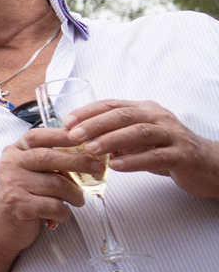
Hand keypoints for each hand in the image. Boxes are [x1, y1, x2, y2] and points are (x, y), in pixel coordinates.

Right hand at [0, 128, 89, 271]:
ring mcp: (12, 184)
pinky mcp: (18, 205)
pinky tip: (61, 214)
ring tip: (78, 200)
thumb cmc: (21, 198)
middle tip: (99, 168)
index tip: (82, 137)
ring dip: (75, 194)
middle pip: (48, 157)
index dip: (59, 135)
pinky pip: (54, 205)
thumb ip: (47, 163)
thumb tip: (84, 155)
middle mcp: (10, 165)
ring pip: (56, 184)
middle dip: (79, 162)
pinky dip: (64, 212)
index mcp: (13, 153)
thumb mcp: (28, 174)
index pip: (36, 137)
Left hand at [65, 98, 218, 197]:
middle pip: (123, 115)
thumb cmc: (168, 151)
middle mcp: (159, 117)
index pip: (112, 105)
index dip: (88, 112)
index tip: (66, 122)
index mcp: (145, 110)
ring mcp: (173, 134)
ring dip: (111, 140)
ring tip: (90, 150)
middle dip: (95, 124)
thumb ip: (116, 138)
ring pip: (139, 132)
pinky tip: (116, 166)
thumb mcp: (140, 141)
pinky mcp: (183, 155)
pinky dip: (134, 160)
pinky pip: (157, 156)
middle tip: (73, 135)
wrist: (209, 165)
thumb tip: (83, 142)